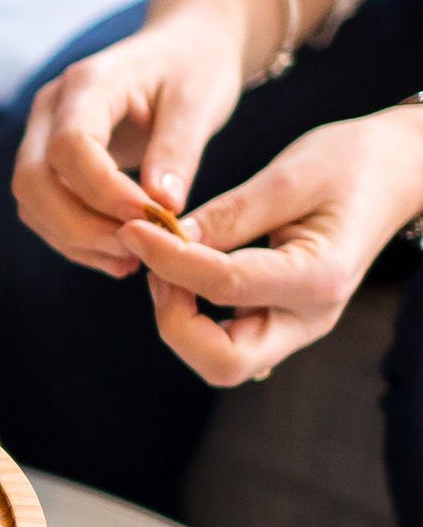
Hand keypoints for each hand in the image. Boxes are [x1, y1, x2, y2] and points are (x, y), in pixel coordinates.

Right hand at [13, 10, 246, 277]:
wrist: (182, 51)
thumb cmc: (194, 67)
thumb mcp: (200, 101)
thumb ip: (177, 151)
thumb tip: (160, 207)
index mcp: (88, 82)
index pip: (70, 145)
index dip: (103, 191)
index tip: (149, 217)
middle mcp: (50, 108)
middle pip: (33, 180)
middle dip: (80, 226)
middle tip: (135, 249)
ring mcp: (40, 136)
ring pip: (31, 203)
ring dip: (75, 240)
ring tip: (130, 259)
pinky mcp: (46, 165)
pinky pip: (42, 212)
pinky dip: (74, 241)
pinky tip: (117, 254)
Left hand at [117, 108, 422, 385]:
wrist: (393, 174)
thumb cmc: (351, 164)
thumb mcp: (289, 175)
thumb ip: (228, 215)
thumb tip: (165, 240)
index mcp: (320, 278)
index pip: (225, 286)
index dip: (168, 260)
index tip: (132, 229)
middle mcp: (308, 318)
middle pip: (222, 362)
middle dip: (174, 321)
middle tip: (154, 265)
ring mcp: (293, 328)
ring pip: (217, 361)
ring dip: (177, 321)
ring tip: (164, 262)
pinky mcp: (276, 323)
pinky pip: (221, 342)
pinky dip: (189, 316)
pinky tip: (178, 273)